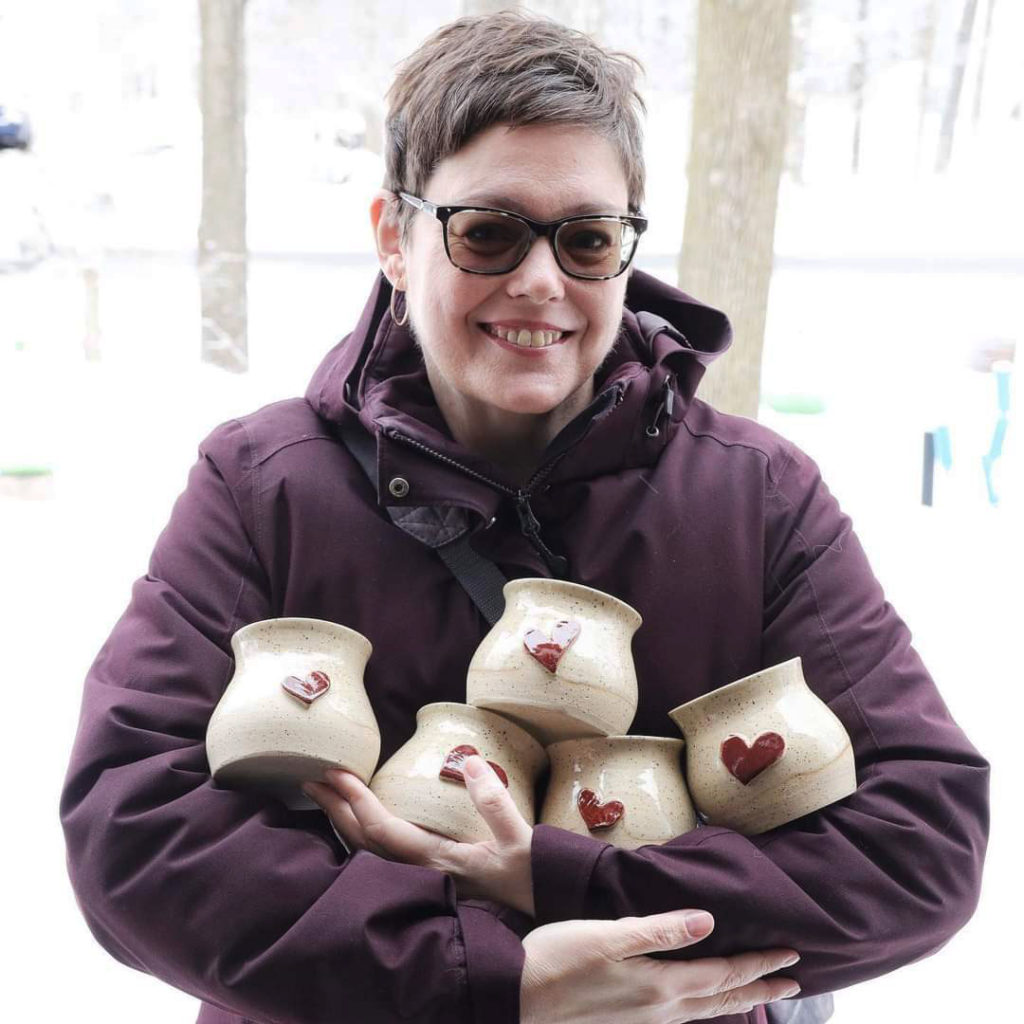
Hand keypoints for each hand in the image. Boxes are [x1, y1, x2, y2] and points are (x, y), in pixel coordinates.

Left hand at [303, 757, 534, 914]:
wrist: (545, 903)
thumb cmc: (533, 873)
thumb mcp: (520, 838)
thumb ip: (494, 801)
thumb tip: (466, 761)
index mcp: (436, 861)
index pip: (382, 829)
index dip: (355, 801)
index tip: (336, 774)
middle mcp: (422, 871)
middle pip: (363, 842)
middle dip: (335, 809)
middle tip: (311, 779)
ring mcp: (424, 876)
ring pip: (368, 851)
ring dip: (343, 822)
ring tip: (325, 797)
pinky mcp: (431, 873)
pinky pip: (383, 854)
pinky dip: (362, 834)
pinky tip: (359, 822)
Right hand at [519, 910, 800, 1023]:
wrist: (517, 999)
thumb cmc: (558, 960)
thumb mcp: (608, 936)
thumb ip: (660, 931)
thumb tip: (708, 922)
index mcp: (660, 985)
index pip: (722, 973)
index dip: (758, 963)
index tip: (791, 953)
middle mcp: (659, 1011)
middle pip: (722, 1000)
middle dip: (759, 987)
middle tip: (795, 980)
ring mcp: (642, 1023)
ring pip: (704, 1013)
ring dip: (736, 1001)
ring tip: (759, 993)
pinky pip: (682, 1019)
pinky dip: (705, 1010)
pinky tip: (698, 1007)